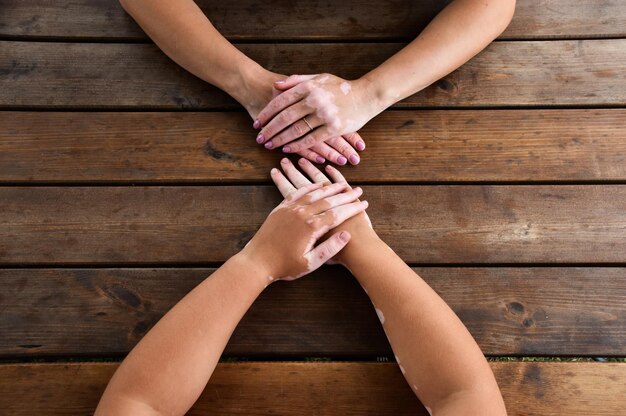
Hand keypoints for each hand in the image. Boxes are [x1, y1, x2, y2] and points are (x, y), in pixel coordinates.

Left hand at [242, 174, 367, 280]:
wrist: (257, 261)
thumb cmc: (285, 266)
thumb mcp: (310, 263)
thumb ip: (329, 249)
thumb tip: (346, 235)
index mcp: (311, 227)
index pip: (338, 214)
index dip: (352, 208)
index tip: (364, 203)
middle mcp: (302, 214)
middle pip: (328, 200)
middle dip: (345, 195)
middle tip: (357, 190)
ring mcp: (290, 209)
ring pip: (314, 193)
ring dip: (329, 188)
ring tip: (342, 184)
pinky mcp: (281, 208)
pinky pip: (298, 193)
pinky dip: (310, 187)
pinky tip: (318, 184)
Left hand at [254, 73, 376, 155]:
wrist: (366, 95)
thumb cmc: (340, 87)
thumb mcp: (318, 77)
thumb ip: (297, 80)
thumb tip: (276, 85)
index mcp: (309, 87)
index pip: (281, 101)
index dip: (267, 114)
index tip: (257, 123)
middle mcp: (315, 100)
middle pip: (285, 117)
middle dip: (269, 129)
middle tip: (259, 138)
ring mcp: (325, 115)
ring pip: (296, 130)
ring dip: (280, 139)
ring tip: (269, 145)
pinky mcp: (333, 128)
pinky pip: (311, 139)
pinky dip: (297, 145)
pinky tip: (287, 149)